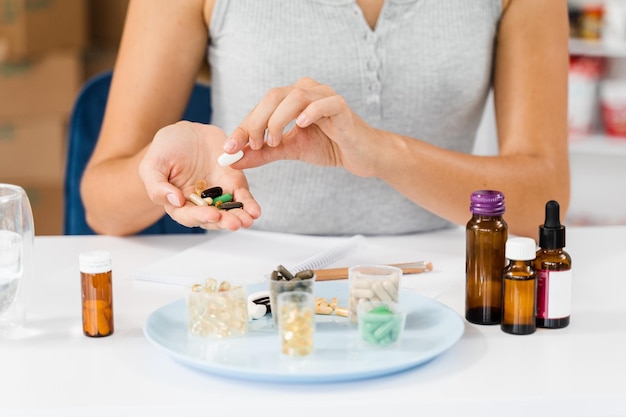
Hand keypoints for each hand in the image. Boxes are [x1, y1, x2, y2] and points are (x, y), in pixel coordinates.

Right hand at [139, 121, 260, 229]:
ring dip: (239, 217)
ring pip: (229, 211)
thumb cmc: (166, 149)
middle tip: (234, 222)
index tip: (212, 214)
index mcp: (178, 203)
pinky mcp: (233, 184)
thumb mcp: (153, 164)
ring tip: (248, 219)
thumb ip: (157, 186)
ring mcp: (218, 195)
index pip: (189, 216)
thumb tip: (176, 200)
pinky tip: (255, 212)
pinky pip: (242, 197)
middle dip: (224, 221)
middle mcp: (200, 203)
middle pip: (213, 218)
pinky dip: (249, 205)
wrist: (188, 132)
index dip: (200, 217)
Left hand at [223, 77, 379, 177]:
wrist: (361, 155)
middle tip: (251, 145)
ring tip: (274, 141)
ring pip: (295, 96)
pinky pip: (325, 103)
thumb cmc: (328, 146)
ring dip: (278, 120)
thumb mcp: (289, 150)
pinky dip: (311, 112)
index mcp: (292, 98)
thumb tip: (232, 160)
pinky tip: (300, 126)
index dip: (244, 126)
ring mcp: (325, 96)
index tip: (230, 148)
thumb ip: (262, 153)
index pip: (261, 106)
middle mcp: (307, 90)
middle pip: (274, 96)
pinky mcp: (342, 107)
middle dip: (256, 121)